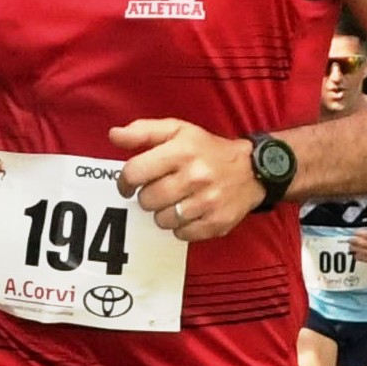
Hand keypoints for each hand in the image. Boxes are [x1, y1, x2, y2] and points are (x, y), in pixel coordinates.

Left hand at [109, 117, 262, 244]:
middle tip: (159, 190)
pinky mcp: (216, 223)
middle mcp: (195, 176)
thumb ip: (143, 131)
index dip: (124, 181)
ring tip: (175, 201)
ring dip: (163, 213)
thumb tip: (113, 135)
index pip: (134, 172)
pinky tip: (189, 213)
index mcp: (182, 151)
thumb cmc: (207, 150)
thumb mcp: (178, 130)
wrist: (252, 170)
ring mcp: (207, 202)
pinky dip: (180, 227)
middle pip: (146, 200)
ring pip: (162, 220)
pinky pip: (181, 235)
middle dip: (147, 197)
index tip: (128, 184)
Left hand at [354, 226, 366, 263]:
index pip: (366, 235)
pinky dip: (361, 258)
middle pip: (363, 244)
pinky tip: (356, 256)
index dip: (358, 233)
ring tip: (351, 247)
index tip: (355, 232)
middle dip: (354, 242)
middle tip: (350, 240)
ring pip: (364, 252)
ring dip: (356, 250)